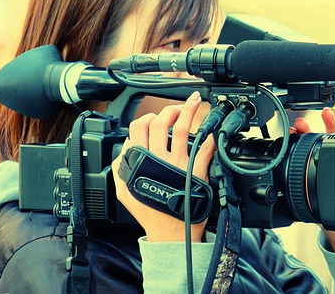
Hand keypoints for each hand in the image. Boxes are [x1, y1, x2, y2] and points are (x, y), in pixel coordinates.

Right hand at [111, 92, 215, 241]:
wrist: (170, 231)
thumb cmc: (150, 212)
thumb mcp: (125, 191)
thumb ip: (121, 167)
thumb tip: (124, 148)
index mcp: (140, 161)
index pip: (139, 129)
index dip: (146, 118)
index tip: (154, 117)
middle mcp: (159, 159)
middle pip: (162, 123)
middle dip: (169, 109)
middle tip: (177, 107)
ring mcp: (179, 164)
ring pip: (183, 130)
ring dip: (189, 112)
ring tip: (194, 102)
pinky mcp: (196, 172)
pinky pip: (205, 150)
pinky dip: (209, 138)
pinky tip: (213, 129)